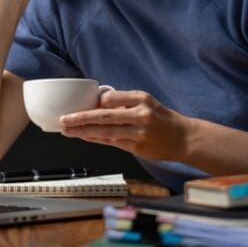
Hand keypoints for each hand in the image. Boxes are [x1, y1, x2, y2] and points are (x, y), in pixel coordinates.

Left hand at [59, 90, 186, 160]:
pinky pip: (112, 143)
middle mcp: (140, 115)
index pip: (112, 98)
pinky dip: (96, 140)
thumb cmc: (161, 118)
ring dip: (84, 132)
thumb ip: (124, 101)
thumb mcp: (146, 101)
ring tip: (68, 131)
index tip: (80, 104)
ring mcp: (139, 133)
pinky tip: (84, 137)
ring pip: (106, 132)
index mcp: (142, 99)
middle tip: (64, 119)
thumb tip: (98, 103)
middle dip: (81, 118)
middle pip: (105, 117)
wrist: (183, 138)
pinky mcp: (138, 148)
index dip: (95, 103)